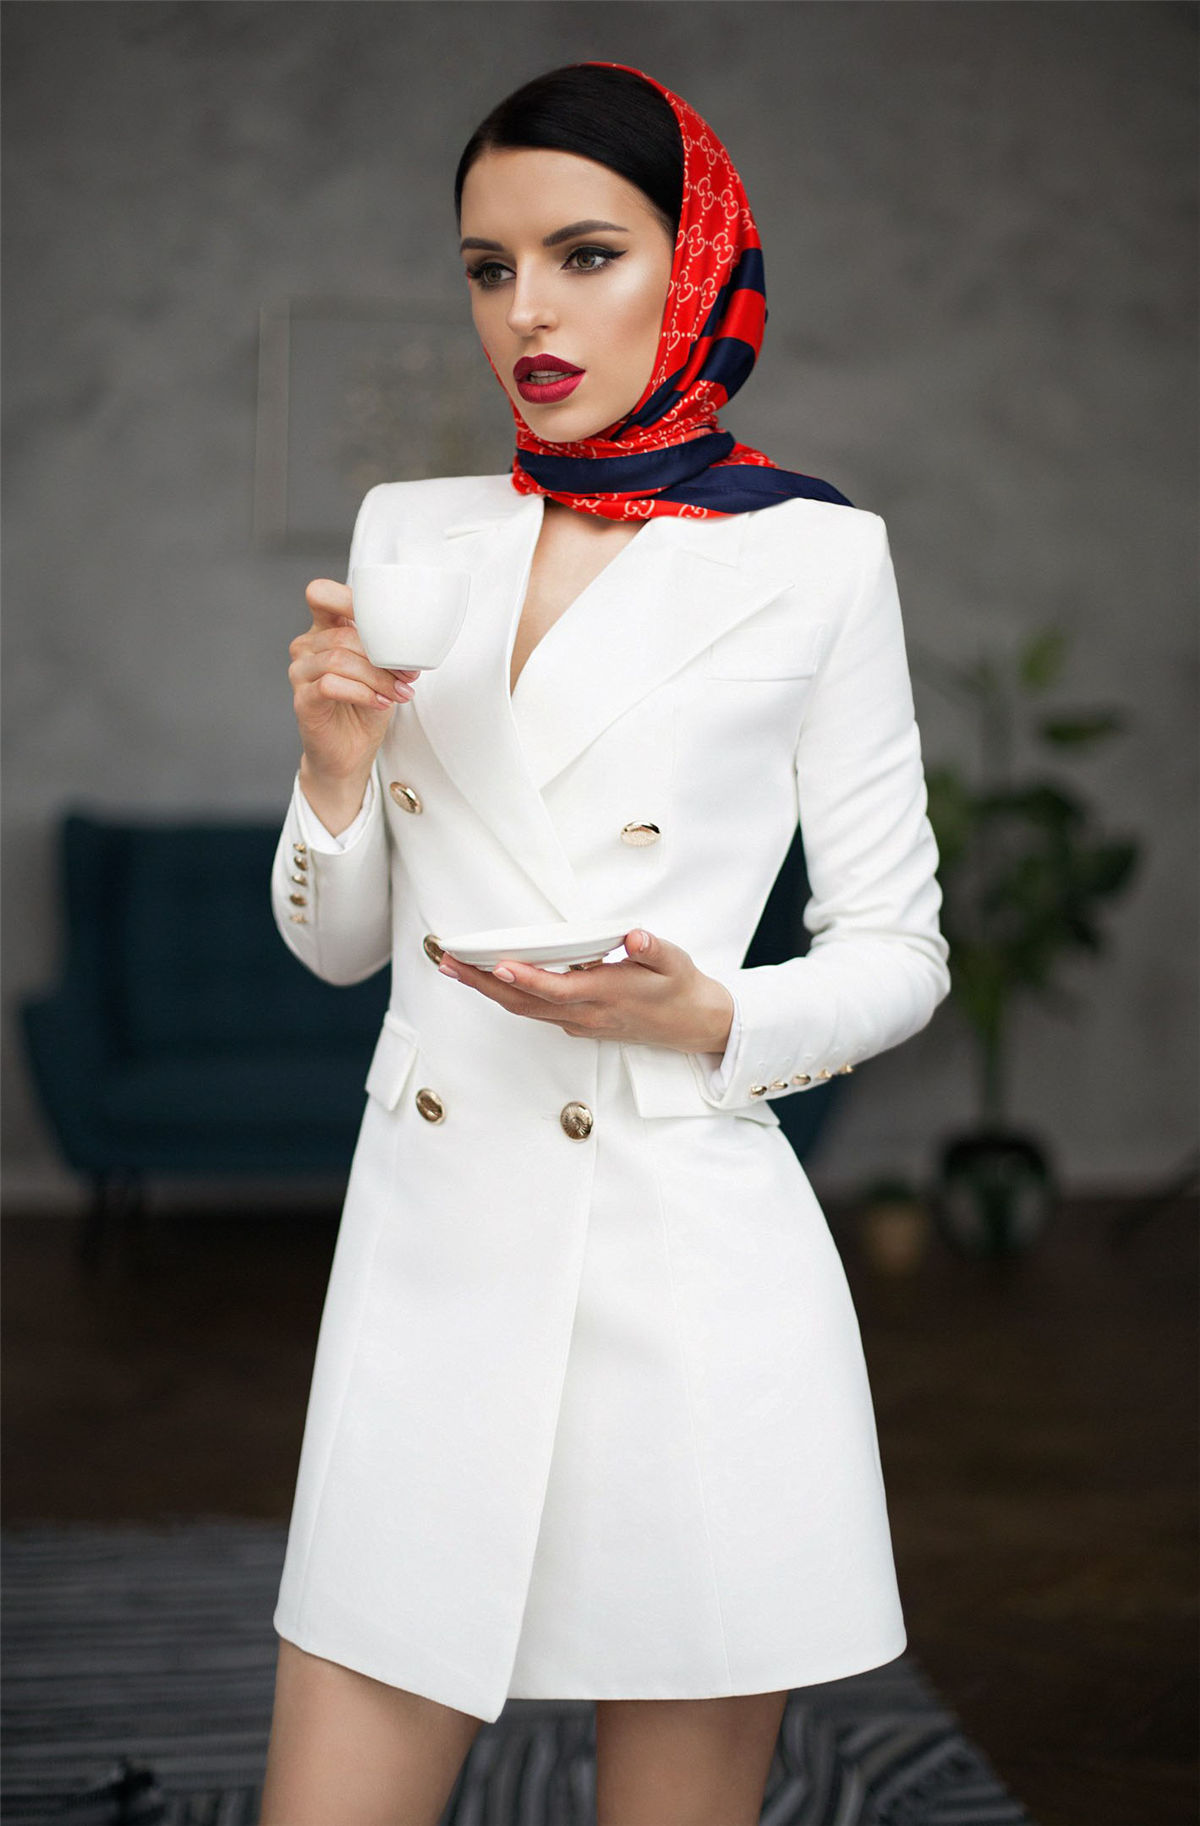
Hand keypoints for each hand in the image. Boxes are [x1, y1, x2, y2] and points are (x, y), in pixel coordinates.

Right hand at [288, 578, 420, 782]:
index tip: (387, 621)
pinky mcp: (302, 699)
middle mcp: (307, 646)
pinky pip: (330, 684)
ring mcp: (300, 672)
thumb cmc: (365, 707)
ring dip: (376, 677)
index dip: (347, 598)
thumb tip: (415, 639)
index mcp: (325, 630)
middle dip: (383, 656)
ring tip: (397, 694)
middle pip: (344, 635)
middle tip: (407, 677)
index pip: (322, 595)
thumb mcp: (383, 671)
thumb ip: (389, 648)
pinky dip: (361, 692)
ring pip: (339, 659)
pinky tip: (379, 702)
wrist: (350, 752)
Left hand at [437, 928, 734, 1056]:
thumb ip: (653, 949)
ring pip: (524, 1009)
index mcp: (606, 995)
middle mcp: (585, 1014)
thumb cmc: (680, 988)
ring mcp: (579, 1023)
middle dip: (483, 984)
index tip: (498, 963)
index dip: (526, 978)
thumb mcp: (675, 962)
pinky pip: (534, 1011)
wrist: (692, 1026)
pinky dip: (507, 995)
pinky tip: (489, 979)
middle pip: (524, 1002)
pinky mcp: (577, 1024)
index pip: (557, 989)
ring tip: (455, 969)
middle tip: (448, 962)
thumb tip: (635, 938)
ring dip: (487, 990)